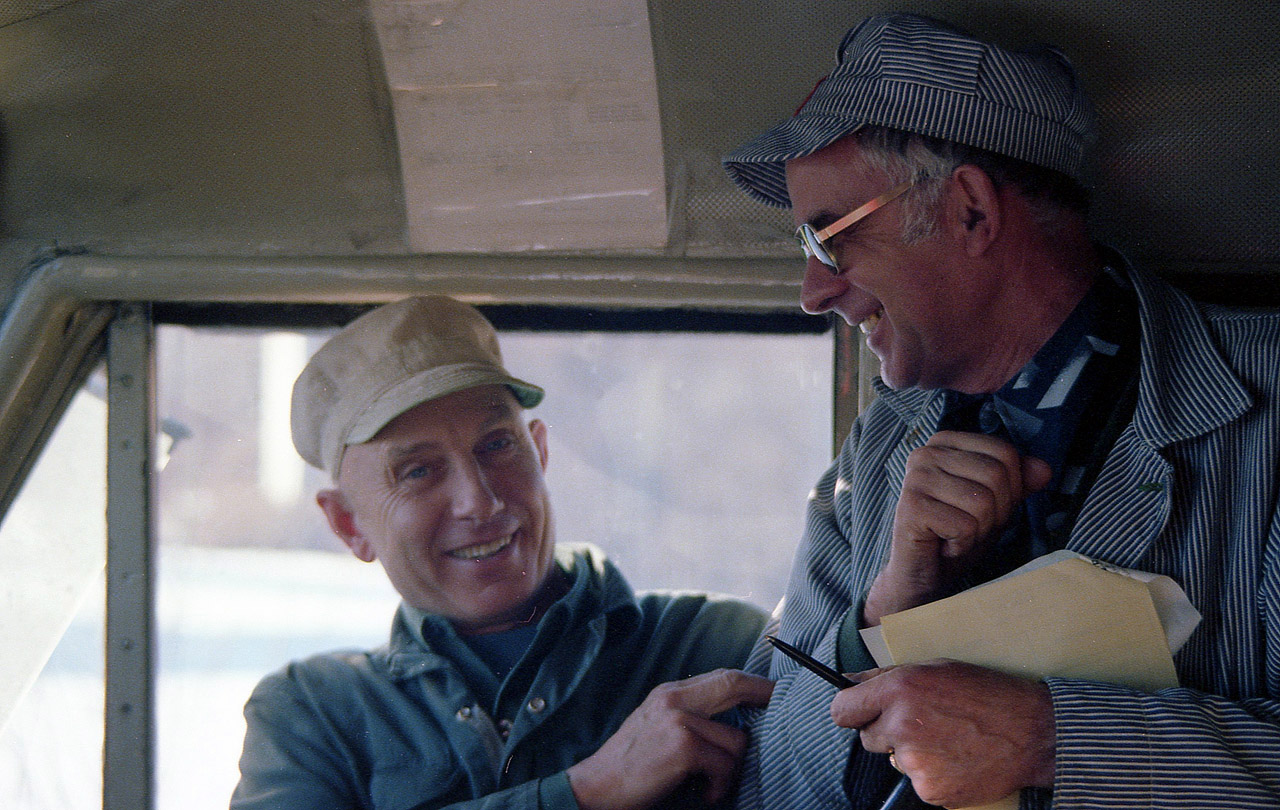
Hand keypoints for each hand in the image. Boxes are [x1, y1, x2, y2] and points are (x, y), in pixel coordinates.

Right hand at [566, 668, 773, 809]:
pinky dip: (720, 787)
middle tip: (784, 709)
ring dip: (731, 771)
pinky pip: (726, 766)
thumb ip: (690, 718)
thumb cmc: (630, 768)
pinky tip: (704, 794)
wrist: (594, 789)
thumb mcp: (658, 730)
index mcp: (669, 694)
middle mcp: (674, 699)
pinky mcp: (684, 745)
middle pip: (734, 684)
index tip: (775, 692)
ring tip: (711, 785)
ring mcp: (679, 720)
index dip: (753, 683)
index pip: (722, 676)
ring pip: (737, 741)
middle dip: (765, 696)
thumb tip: (735, 726)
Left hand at [831, 660, 1054, 807]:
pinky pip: (917, 782)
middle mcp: (901, 725)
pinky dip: (932, 774)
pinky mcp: (930, 790)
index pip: (842, 710)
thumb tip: (853, 682)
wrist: (1033, 732)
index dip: (851, 711)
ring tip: (949, 739)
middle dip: (887, 732)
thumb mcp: (937, 669)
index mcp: (899, 689)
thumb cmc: (988, 694)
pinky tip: (957, 758)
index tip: (859, 714)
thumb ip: (890, 678)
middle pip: (868, 739)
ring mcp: (915, 762)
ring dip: (912, 753)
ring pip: (895, 761)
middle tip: (923, 724)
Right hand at [864, 431, 1051, 623]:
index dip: (1009, 488)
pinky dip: (963, 544)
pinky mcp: (912, 507)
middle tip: (969, 527)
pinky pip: (965, 526)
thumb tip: (1043, 469)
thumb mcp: (997, 506)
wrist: (922, 574)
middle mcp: (927, 453)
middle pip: (996, 475)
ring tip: (956, 536)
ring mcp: (916, 478)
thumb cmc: (956, 535)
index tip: (983, 509)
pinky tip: (943, 545)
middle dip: (995, 512)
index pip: (1004, 453)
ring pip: (983, 501)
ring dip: (979, 531)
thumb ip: (1019, 484)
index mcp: (946, 443)